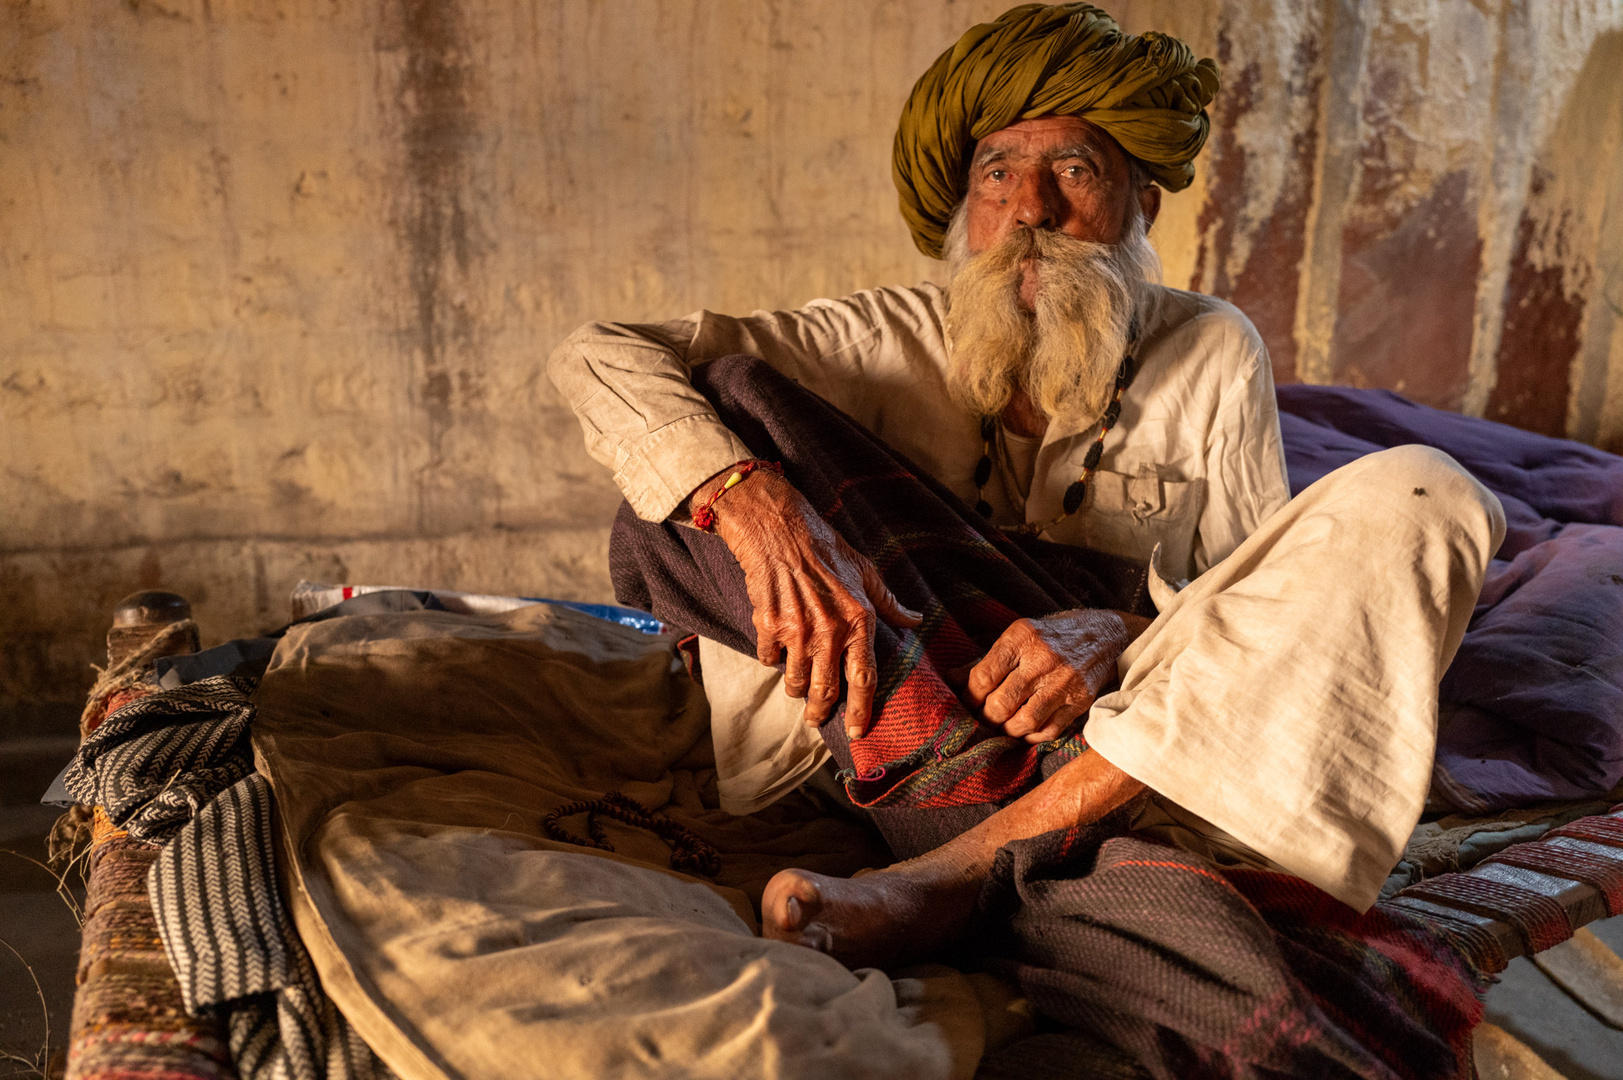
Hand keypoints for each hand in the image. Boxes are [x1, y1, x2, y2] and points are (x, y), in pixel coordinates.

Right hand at [700, 468, 922, 737]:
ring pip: (794, 682)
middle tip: (817, 721)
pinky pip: (769, 659)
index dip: (861, 711)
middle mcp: (828, 631)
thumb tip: (915, 621)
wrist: (778, 529)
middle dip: (820, 713)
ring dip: (796, 689)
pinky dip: (772, 659)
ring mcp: (796, 631)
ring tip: (796, 687)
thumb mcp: (866, 572)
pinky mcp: (767, 626)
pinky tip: (776, 649)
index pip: (864, 679)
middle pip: (825, 691)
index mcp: (858, 620)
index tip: (856, 732)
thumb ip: (889, 604)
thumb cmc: (826, 549)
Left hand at [967, 609, 1151, 743]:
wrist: (1107, 635)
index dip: (969, 697)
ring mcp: (1064, 681)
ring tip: (1002, 726)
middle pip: (1001, 703)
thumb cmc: (1053, 636)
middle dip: (986, 717)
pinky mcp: (1081, 701)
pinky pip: (1049, 730)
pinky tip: (1026, 730)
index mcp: (1021, 637)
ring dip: (1007, 730)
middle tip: (982, 719)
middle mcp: (1043, 659)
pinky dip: (1032, 736)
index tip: (966, 703)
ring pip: (1023, 721)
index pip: (983, 676)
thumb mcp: (1018, 637)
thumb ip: (984, 660)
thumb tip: (950, 679)